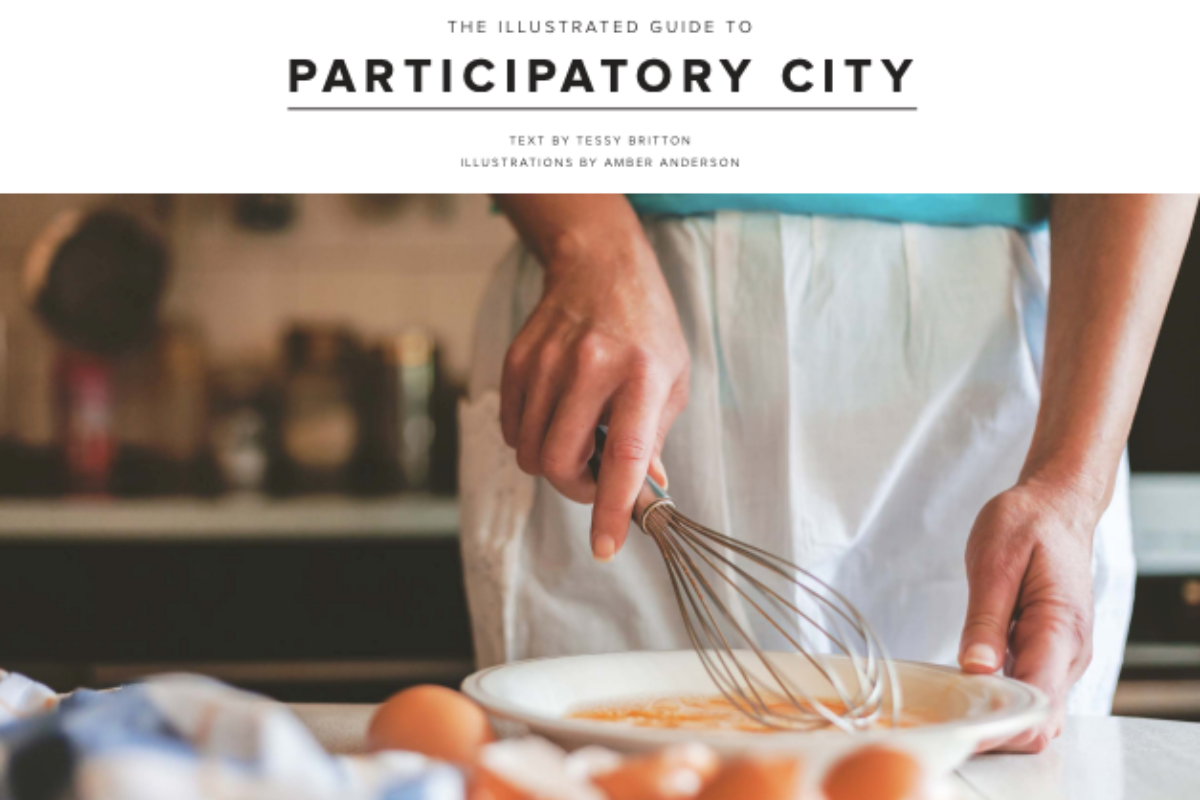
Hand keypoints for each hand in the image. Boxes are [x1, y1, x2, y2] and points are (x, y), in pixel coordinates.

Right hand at [500, 230, 689, 560]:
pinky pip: (510, 427)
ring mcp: (548, 361)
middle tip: (592, 478)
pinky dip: (528, 438)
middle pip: (559, 461)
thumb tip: (640, 494)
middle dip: (574, 487)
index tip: (606, 546)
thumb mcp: (672, 378)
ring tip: (576, 438)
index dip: (612, 508)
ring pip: (528, 450)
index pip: (625, 456)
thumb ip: (654, 439)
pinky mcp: (518, 359)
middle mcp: (592, 366)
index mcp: (643, 375)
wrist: (599, 265)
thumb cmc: (645, 327)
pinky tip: (554, 416)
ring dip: (551, 463)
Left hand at [958, 475, 1102, 752]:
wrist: (1057, 507)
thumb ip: (986, 618)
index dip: (1001, 722)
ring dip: (995, 709)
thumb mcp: (995, 561)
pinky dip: (999, 693)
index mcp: (1060, 629)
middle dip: (995, 725)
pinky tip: (966, 680)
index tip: (960, 723)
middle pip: (1040, 719)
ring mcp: (1064, 657)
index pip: (1040, 703)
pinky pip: (1028, 688)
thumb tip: (976, 668)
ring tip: (949, 695)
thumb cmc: (1027, 525)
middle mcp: (1071, 653)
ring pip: (1034, 709)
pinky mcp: (1051, 654)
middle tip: (944, 711)